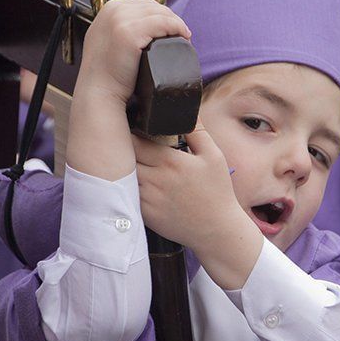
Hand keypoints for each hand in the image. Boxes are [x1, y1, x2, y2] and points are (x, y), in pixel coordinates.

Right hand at [77, 0, 191, 102]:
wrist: (100, 92)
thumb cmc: (107, 74)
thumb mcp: (107, 41)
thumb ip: (121, 30)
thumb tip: (147, 31)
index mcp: (108, 9)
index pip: (143, 4)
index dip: (162, 14)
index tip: (173, 28)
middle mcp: (113, 10)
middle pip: (153, 6)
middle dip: (171, 18)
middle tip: (182, 35)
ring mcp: (120, 20)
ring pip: (160, 13)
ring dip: (177, 23)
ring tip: (185, 38)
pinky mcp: (129, 32)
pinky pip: (163, 23)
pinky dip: (177, 28)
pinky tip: (184, 37)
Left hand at [133, 121, 261, 288]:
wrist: (217, 231)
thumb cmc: (217, 192)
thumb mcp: (214, 156)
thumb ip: (197, 131)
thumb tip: (186, 109)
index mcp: (170, 161)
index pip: (136, 138)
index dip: (132, 131)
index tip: (134, 128)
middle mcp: (155, 180)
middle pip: (125, 155)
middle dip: (124, 147)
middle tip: (125, 141)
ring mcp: (147, 199)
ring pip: (122, 175)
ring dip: (122, 167)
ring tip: (124, 160)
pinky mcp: (143, 214)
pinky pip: (126, 195)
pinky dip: (126, 187)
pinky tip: (132, 182)